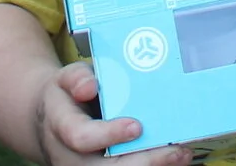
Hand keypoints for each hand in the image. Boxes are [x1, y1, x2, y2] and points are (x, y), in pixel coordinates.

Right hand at [32, 61, 190, 165]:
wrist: (53, 122)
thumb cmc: (66, 96)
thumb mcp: (65, 78)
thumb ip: (76, 78)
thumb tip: (89, 87)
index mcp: (61, 127)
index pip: (82, 137)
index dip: (108, 134)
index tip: (136, 127)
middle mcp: (72, 157)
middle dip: (144, 162)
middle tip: (175, 151)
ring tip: (183, 155)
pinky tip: (175, 159)